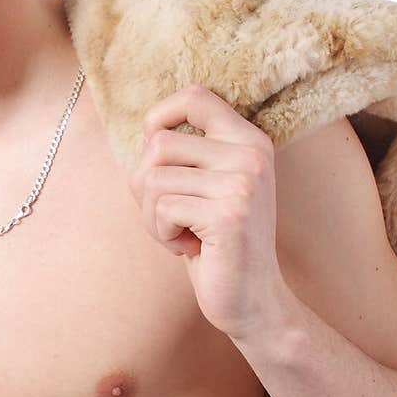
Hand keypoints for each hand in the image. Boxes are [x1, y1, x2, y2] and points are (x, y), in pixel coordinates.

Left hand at [128, 84, 288, 340]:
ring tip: (181, 233)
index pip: (196, 97)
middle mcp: (251, 155)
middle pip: (159, 145)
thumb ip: (187, 156)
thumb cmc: (216, 243)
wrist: (252, 299)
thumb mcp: (206, 188)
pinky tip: (187, 248)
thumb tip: (145, 132)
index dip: (160, 116)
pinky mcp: (229, 213)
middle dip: (145, 185)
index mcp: (249, 141)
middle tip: (169, 214)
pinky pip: (162, 209)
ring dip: (152, 215)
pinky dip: (161, 234)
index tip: (153, 148)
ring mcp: (242, 183)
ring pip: (153, 179)